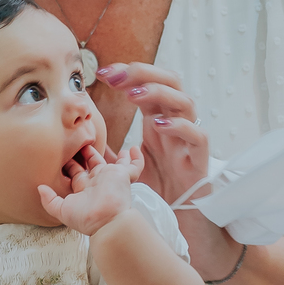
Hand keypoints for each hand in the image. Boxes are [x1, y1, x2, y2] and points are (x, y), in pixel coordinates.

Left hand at [39, 142, 141, 233]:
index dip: (70, 164)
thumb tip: (40, 188)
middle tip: (81, 141)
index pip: (76, 173)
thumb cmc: (85, 218)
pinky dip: (137, 158)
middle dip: (87, 153)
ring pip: (114, 164)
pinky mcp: (123, 176)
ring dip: (112, 156)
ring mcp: (111, 178)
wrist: (106, 221)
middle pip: (92, 164)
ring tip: (114, 147)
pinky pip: (134, 166)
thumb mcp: (61, 210)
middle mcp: (97, 182)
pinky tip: (134, 149)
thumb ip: (49, 200)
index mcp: (83, 189)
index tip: (63, 153)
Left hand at [95, 63, 208, 207]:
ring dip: (159, 93)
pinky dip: (179, 126)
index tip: (101, 73)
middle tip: (116, 77)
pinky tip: (159, 126)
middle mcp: (174, 121)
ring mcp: (188, 137)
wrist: (178, 211)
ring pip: (185, 101)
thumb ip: (109, 153)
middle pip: (168, 81)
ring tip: (133, 96)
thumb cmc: (156, 185)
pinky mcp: (199, 157)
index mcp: (156, 118)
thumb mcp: (125, 165)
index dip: (126, 74)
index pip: (146, 85)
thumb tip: (85, 145)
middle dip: (143, 73)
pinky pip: (197, 134)